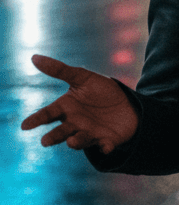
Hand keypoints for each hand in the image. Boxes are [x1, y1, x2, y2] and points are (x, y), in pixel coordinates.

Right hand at [21, 54, 138, 154]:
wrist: (127, 103)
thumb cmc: (101, 91)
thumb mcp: (83, 77)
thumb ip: (60, 70)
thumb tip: (34, 57)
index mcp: (66, 108)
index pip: (47, 114)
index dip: (36, 120)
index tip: (25, 125)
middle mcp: (75, 124)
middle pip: (61, 132)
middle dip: (54, 137)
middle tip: (45, 141)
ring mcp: (90, 133)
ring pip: (80, 141)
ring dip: (76, 142)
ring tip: (72, 142)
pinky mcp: (107, 140)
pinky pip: (105, 145)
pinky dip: (105, 147)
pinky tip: (106, 146)